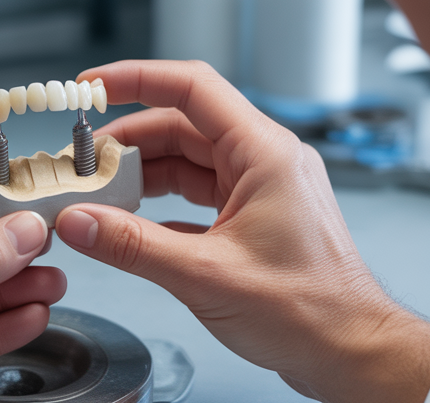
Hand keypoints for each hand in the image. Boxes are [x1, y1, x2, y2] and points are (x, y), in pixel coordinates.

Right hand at [55, 61, 429, 402]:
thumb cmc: (310, 311)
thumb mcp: (205, 275)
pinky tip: (132, 223)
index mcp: (264, 154)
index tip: (92, 85)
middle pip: (182, 125)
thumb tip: (80, 222)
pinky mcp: (257, 217)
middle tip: (82, 162)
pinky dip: (162, 204)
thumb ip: (133, 244)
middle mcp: (266, 161)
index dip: (135, 78)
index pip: (192, 87)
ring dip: (143, 173)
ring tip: (99, 193)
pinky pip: (200, 193)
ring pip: (189, 160)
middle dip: (128, 140)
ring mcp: (263, 188)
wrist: (350, 351)